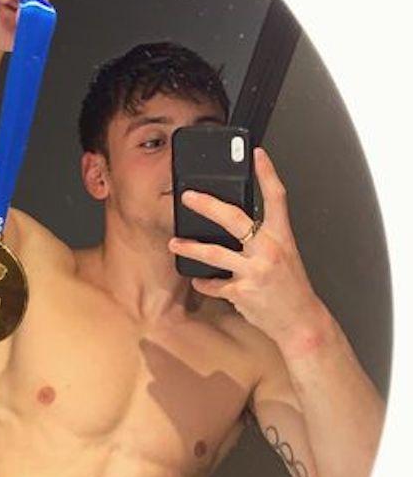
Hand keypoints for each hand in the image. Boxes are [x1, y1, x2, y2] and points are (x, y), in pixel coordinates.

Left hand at [167, 147, 327, 351]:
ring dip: (190, 247)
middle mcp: (269, 250)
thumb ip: (262, 240)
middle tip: (188, 197)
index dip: (267, 173)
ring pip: (214, 253)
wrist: (301, 322)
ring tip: (174, 243)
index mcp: (282, 237)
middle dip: (207, 205)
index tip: (257, 154)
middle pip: (234, 218)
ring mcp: (256, 271)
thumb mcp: (284, 256)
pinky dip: (204, 283)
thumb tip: (234, 227)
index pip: (277, 197)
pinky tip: (198, 280)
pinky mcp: (243, 292)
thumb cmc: (291, 289)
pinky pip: (214, 284)